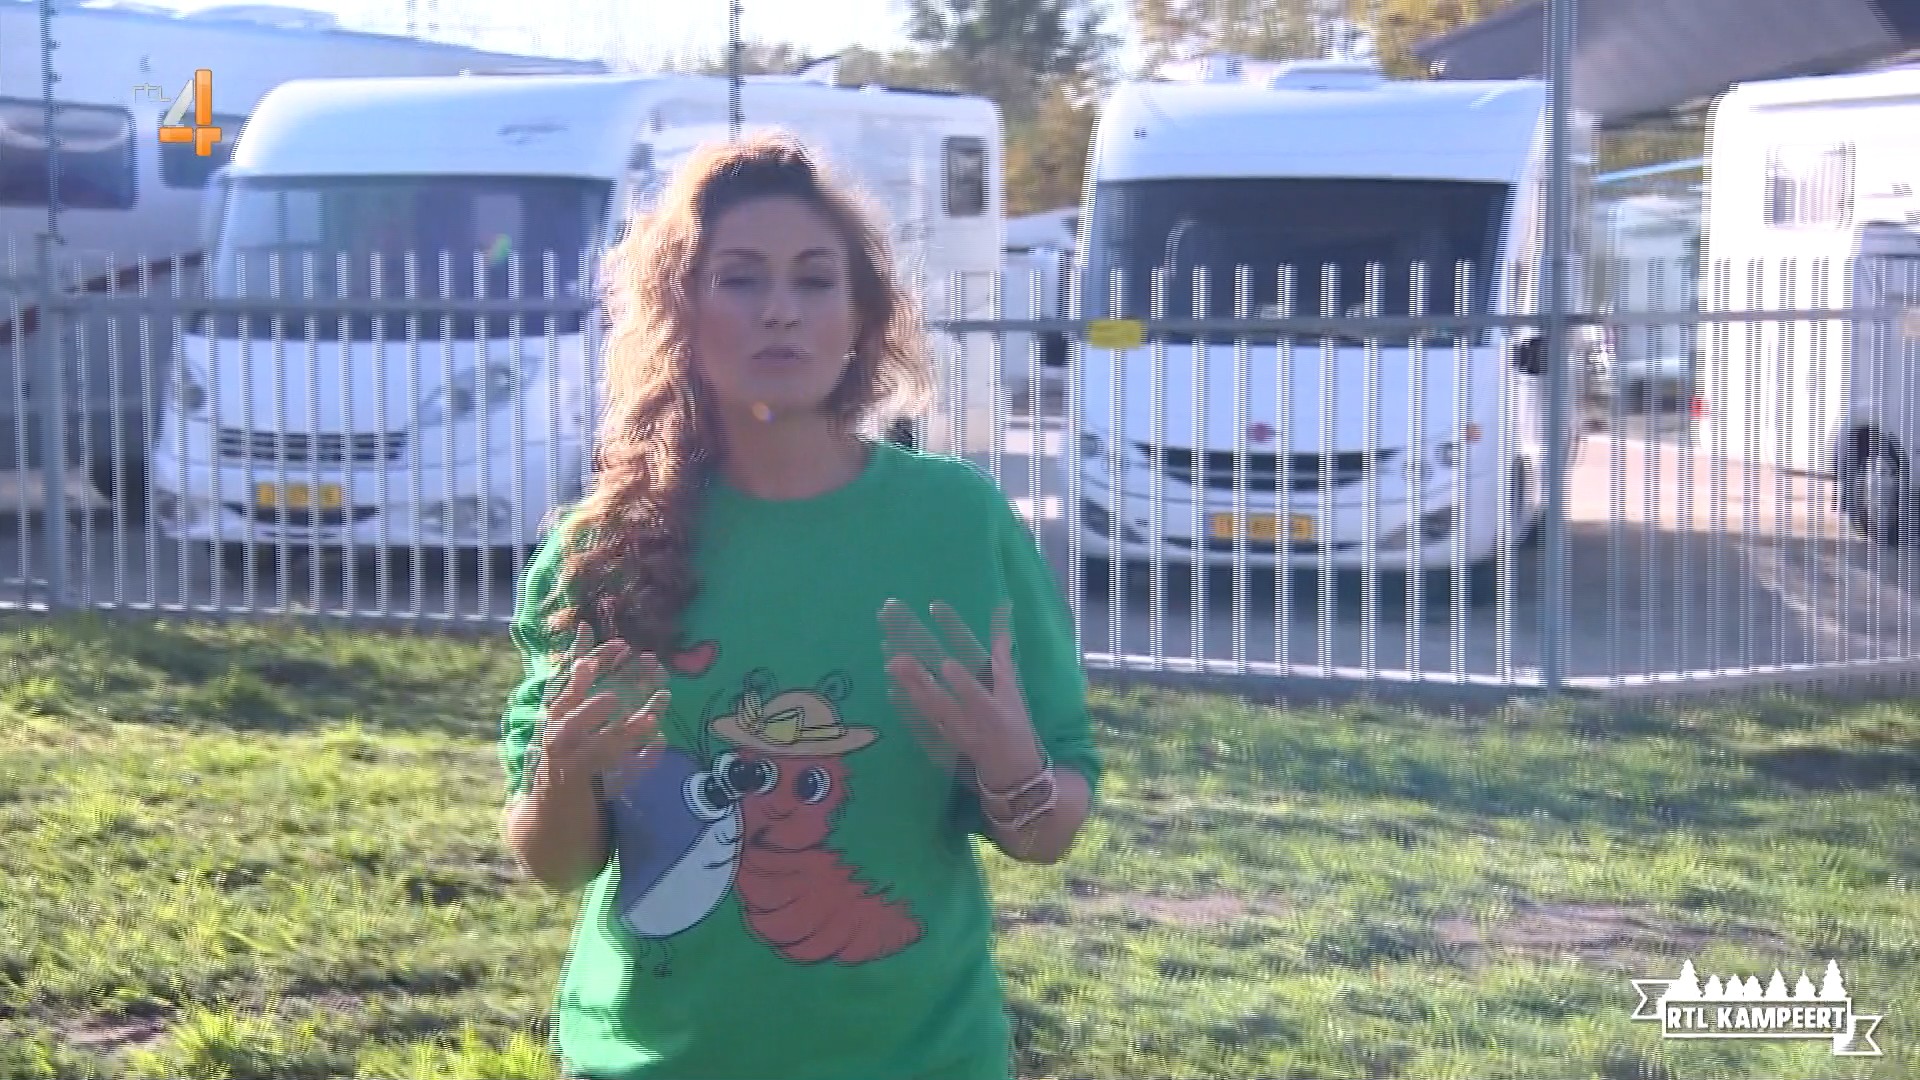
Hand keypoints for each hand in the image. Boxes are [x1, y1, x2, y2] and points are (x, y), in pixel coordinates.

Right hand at [534, 620, 670, 792]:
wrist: (558, 795)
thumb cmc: (568, 734)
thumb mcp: (569, 699)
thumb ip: (579, 666)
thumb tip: (585, 626)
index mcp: (556, 715)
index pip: (567, 691)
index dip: (589, 671)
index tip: (618, 648)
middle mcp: (562, 741)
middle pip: (572, 727)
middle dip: (591, 712)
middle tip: (614, 697)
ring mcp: (580, 765)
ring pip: (600, 753)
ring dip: (625, 736)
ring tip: (652, 719)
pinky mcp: (601, 784)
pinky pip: (622, 776)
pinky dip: (641, 761)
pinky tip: (661, 742)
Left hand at [880, 599, 1041, 786]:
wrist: (1008, 769)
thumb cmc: (1013, 724)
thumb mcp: (1012, 692)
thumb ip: (1002, 657)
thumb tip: (1003, 620)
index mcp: (991, 711)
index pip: (975, 695)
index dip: (961, 682)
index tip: (946, 663)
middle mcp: (968, 724)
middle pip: (939, 701)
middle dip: (918, 681)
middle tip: (897, 658)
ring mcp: (950, 732)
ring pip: (926, 710)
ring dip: (907, 686)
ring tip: (890, 661)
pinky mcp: (939, 738)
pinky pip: (920, 720)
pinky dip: (905, 705)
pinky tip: (891, 689)